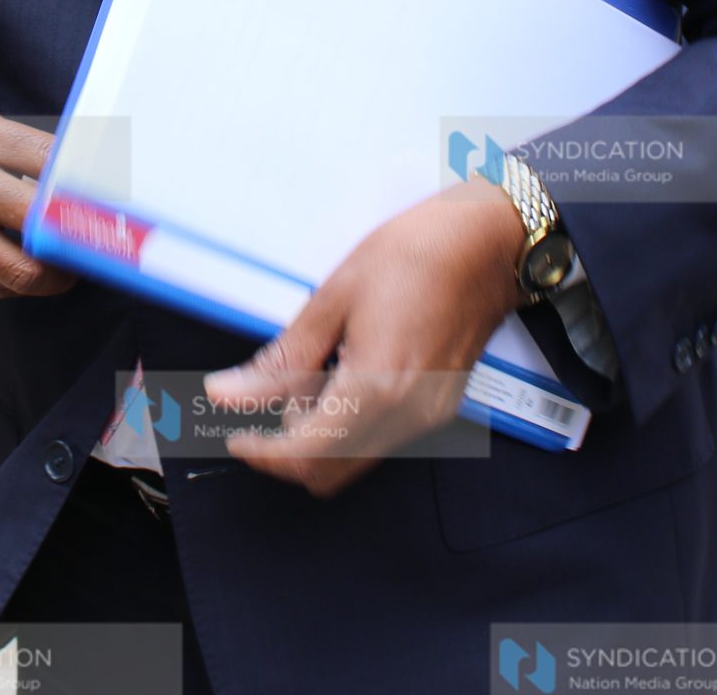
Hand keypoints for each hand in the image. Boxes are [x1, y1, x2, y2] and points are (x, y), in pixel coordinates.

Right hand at [0, 94, 75, 299]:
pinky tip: (18, 266)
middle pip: (41, 226)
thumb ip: (16, 146)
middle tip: (90, 243)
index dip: (85, 186)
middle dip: (76, 242)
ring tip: (59, 264)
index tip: (105, 200)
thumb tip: (71, 179)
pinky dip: (10, 281)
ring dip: (49, 275)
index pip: (51, 162)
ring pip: (18, 272)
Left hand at [203, 184, 526, 497]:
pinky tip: (345, 374)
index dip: (262, 452)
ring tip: (311, 375)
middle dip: (289, 449)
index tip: (239, 436)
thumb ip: (280, 360)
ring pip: (355, 461)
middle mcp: (406, 413)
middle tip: (268, 402)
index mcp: (375, 386)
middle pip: (329, 473)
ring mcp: (427, 415)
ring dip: (321, 437)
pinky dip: (352, 424)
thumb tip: (231, 393)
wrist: (484, 243)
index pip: (304, 454)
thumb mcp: (332, 299)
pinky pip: (382, 439)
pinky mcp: (438, 407)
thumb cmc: (418, 254)